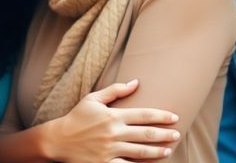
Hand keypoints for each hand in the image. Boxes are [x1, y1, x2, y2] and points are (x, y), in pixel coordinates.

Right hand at [47, 80, 179, 162]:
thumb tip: (136, 82)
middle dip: (164, 134)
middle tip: (177, 134)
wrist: (58, 140)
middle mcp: (114, 133)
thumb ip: (115, 90)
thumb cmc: (77, 118)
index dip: (161, 116)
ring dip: (157, 151)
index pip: (144, 115)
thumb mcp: (93, 99)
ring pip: (141, 152)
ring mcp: (110, 150)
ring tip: (168, 150)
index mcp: (113, 116)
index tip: (174, 117)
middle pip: (146, 134)